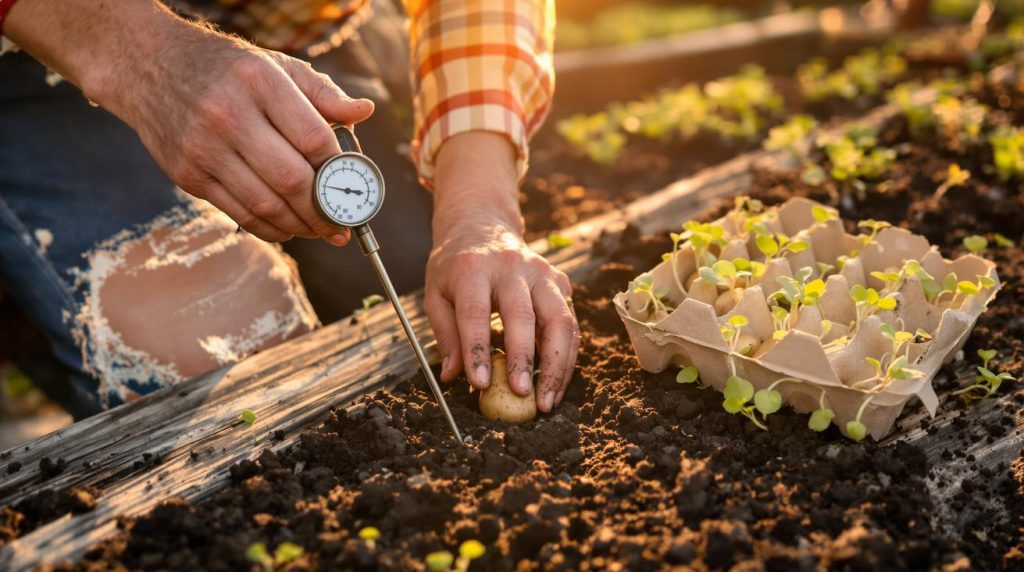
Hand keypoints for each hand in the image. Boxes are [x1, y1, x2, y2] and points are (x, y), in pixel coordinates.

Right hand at [6, 1, 370, 243]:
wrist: (146, 65)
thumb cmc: (226, 68)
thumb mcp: (276, 65)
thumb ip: (322, 93)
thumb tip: (364, 112)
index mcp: (259, 82)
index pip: (314, 139)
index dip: (340, 169)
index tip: (355, 185)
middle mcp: (229, 115)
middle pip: (292, 179)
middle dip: (325, 210)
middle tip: (344, 224)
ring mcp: (203, 148)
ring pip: (266, 204)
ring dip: (301, 226)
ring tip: (322, 231)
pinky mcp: (186, 175)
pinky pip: (239, 213)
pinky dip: (271, 228)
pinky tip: (290, 228)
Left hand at [425, 133, 579, 412]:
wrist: (483, 226)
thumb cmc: (455, 267)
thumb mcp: (436, 294)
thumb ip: (445, 334)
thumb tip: (451, 376)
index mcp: (472, 269)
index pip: (476, 313)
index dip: (478, 350)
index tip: (480, 384)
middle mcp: (511, 267)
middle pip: (524, 316)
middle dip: (524, 360)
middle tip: (521, 395)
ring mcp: (542, 272)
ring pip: (560, 320)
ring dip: (557, 365)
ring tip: (546, 400)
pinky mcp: (561, 281)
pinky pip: (570, 323)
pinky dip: (566, 357)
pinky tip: (556, 383)